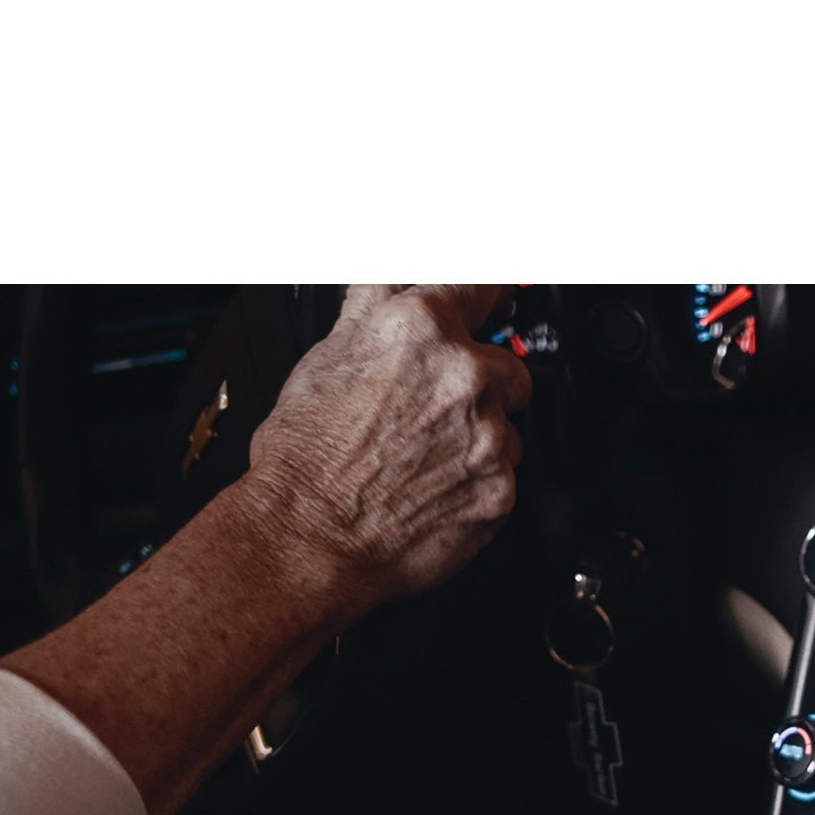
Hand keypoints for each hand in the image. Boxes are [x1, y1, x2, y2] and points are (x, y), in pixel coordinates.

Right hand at [245, 285, 533, 620]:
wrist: (309, 537)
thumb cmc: (307, 456)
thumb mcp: (330, 351)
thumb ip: (379, 300)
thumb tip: (403, 277)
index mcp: (423, 330)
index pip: (484, 286)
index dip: (485, 298)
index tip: (488, 307)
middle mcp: (464, 379)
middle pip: (507, 367)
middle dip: (478, 386)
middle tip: (429, 414)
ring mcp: (488, 438)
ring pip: (508, 428)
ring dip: (479, 440)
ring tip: (423, 458)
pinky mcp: (499, 492)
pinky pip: (504, 479)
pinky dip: (477, 485)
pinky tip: (433, 488)